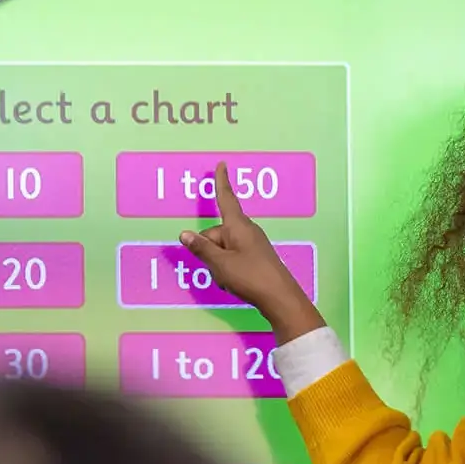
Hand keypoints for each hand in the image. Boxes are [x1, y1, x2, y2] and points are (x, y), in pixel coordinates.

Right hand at [179, 163, 326, 342]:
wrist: (279, 298)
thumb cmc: (249, 276)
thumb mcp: (220, 264)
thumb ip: (201, 249)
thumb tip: (185, 234)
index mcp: (238, 225)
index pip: (226, 199)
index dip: (221, 183)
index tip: (221, 165)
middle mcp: (246, 230)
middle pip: (217, 233)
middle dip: (209, 250)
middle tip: (217, 269)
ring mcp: (253, 244)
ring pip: (223, 249)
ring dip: (218, 264)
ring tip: (228, 280)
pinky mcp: (256, 258)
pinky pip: (233, 258)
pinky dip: (228, 270)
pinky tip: (234, 284)